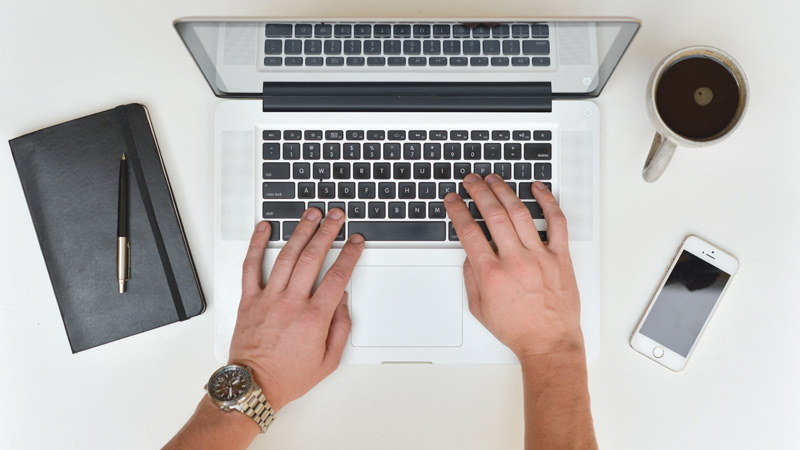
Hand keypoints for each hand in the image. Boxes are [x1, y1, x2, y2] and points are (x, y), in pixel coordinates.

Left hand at [228, 208, 364, 411]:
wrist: (253, 386)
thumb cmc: (288, 376)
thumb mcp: (329, 360)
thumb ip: (341, 328)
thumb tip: (342, 300)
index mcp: (314, 317)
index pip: (337, 276)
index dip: (350, 255)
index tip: (356, 242)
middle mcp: (291, 303)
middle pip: (313, 257)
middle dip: (328, 232)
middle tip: (336, 217)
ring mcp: (268, 298)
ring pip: (287, 256)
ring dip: (300, 231)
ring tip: (311, 214)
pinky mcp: (249, 300)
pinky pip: (250, 266)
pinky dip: (256, 244)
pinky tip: (264, 228)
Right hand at [444, 174, 582, 359]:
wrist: (549, 343)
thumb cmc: (518, 329)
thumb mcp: (479, 308)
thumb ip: (471, 277)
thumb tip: (470, 253)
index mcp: (492, 274)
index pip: (469, 231)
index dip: (458, 211)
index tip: (453, 200)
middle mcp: (515, 261)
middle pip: (493, 215)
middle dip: (478, 192)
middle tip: (471, 181)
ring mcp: (540, 256)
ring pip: (519, 213)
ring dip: (504, 191)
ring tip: (494, 179)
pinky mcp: (560, 256)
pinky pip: (556, 222)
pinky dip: (547, 201)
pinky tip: (537, 189)